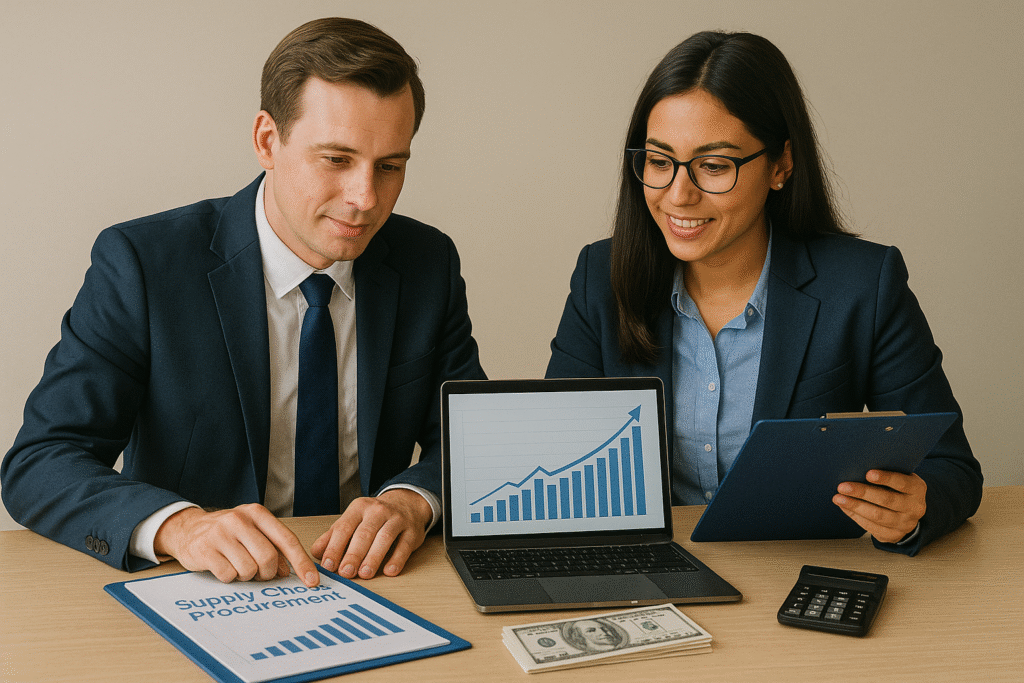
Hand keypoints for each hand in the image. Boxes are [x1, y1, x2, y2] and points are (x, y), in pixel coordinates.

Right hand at [154, 504, 319, 586]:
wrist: (188, 529)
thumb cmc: (227, 532)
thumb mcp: (253, 532)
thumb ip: (273, 548)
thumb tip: (288, 571)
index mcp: (257, 513)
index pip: (287, 540)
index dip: (302, 563)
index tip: (312, 581)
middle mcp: (239, 519)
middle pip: (268, 558)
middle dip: (267, 573)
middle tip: (260, 573)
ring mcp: (220, 534)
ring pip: (249, 570)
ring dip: (247, 576)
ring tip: (238, 565)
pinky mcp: (204, 550)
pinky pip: (228, 575)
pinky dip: (230, 577)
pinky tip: (224, 566)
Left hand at [311, 489, 431, 579]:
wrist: (407, 502)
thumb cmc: (375, 516)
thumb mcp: (353, 520)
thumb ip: (334, 535)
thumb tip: (316, 553)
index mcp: (359, 508)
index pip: (344, 527)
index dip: (335, 547)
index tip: (328, 565)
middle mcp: (377, 511)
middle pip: (364, 534)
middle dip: (353, 554)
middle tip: (346, 573)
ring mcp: (397, 519)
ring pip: (384, 538)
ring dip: (373, 557)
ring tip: (365, 574)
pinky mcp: (412, 531)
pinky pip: (405, 545)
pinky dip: (397, 559)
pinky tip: (389, 571)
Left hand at [833, 469, 926, 542]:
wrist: (908, 512)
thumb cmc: (897, 487)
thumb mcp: (899, 476)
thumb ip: (886, 472)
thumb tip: (857, 467)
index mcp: (917, 489)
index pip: (902, 483)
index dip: (886, 478)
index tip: (868, 474)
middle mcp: (915, 508)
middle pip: (887, 500)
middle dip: (863, 493)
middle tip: (843, 486)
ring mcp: (905, 524)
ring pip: (878, 516)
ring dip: (855, 506)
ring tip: (838, 498)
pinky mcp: (893, 535)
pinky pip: (872, 527)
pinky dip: (856, 516)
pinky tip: (845, 507)